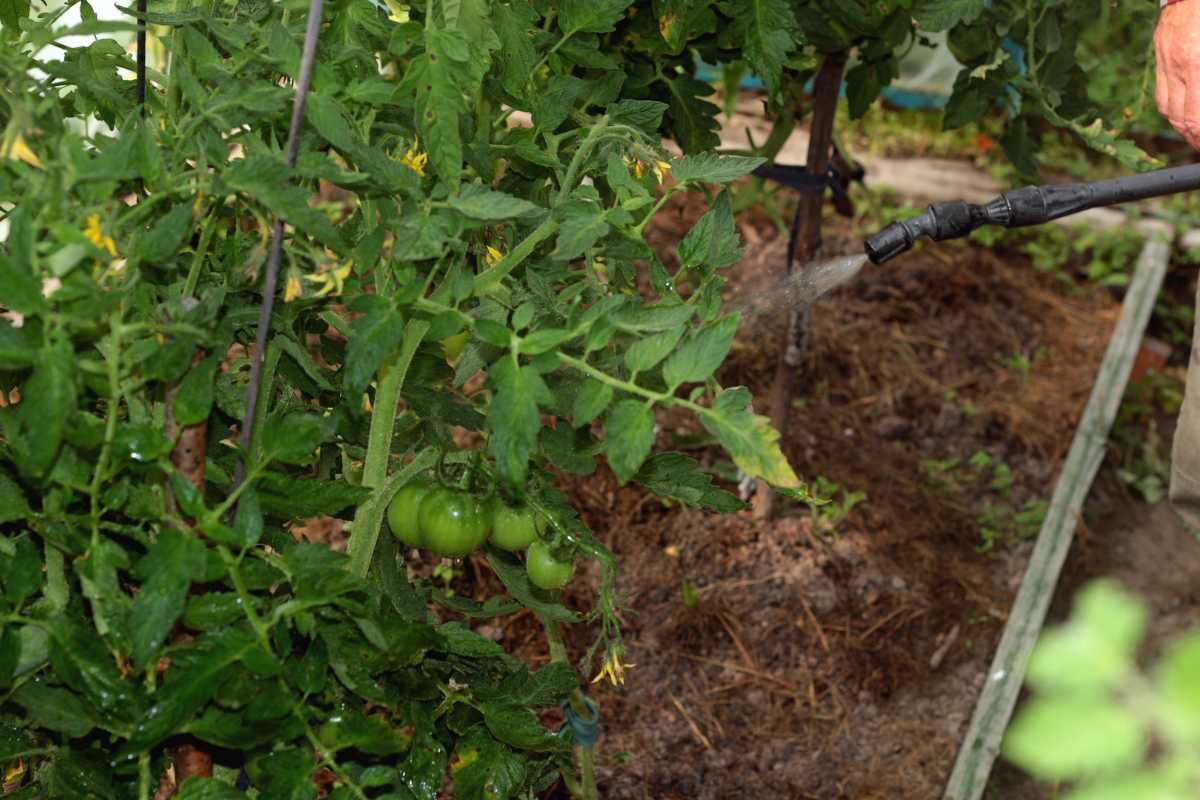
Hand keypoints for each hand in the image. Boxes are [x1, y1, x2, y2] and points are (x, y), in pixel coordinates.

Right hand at [1157, 0, 1199, 147]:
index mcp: (1199, 65)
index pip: (1197, 117)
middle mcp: (1180, 66)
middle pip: (1182, 118)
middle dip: (1196, 138)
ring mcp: (1167, 59)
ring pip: (1169, 109)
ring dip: (1182, 128)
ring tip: (1195, 137)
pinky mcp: (1162, 50)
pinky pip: (1163, 91)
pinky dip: (1172, 109)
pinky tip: (1182, 116)